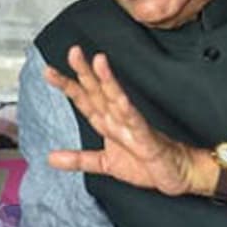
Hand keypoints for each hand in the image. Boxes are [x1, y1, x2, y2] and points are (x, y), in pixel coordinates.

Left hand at [44, 46, 197, 195]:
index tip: (49, 71)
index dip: (67, 85)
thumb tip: (50, 158)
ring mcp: (133, 126)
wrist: (177, 174)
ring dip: (108, 81)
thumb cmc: (146, 164)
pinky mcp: (148, 138)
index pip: (84, 99)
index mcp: (108, 123)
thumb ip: (78, 159)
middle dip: (85, 72)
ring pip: (117, 100)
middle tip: (73, 52)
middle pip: (98, 92)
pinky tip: (121, 99)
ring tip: (98, 62)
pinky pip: (137, 123)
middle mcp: (118, 119)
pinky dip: (128, 111)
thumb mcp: (105, 164)